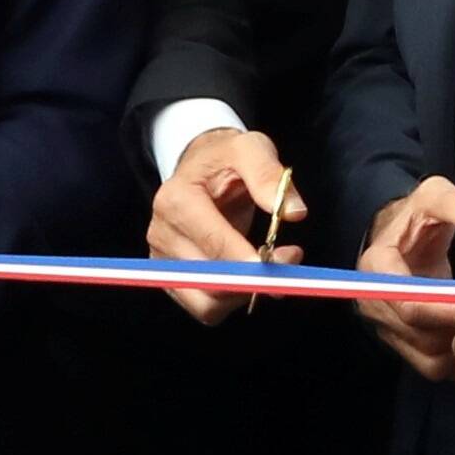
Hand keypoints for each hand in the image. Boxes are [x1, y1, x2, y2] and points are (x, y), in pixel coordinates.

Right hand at [147, 126, 302, 324]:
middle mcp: (161, 233)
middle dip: (254, 278)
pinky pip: (204, 306)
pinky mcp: (172, 276)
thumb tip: (293, 212)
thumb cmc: (226, 159)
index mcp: (176, 199)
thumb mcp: (250, 148)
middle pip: (208, 278)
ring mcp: (163, 259)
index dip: (249, 260)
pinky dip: (234, 300)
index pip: (212, 242)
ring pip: (206, 302)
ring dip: (246, 294)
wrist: (201, 168)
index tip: (284, 261)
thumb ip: (269, 175)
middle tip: (290, 261)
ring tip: (273, 270)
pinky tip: (253, 277)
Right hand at [352, 177, 454, 381]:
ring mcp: (387, 328)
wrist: (400, 239)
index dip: (444, 309)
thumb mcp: (433, 196)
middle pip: (419, 334)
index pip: (407, 301)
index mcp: (377, 268)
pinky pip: (431, 366)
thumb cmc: (417, 218)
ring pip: (427, 356)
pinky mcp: (402, 344)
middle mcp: (375, 303)